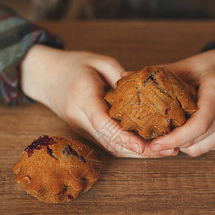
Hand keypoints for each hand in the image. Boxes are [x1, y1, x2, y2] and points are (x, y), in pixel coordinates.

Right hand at [20, 45, 163, 157]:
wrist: (45, 75)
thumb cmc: (73, 64)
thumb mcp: (99, 61)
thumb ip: (121, 76)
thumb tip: (144, 92)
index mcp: (82, 96)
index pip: (101, 122)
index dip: (122, 136)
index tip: (142, 146)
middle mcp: (79, 117)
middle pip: (110, 141)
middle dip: (140, 150)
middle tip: (170, 149)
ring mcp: (80, 127)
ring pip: (110, 147)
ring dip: (138, 153)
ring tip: (166, 150)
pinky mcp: (85, 131)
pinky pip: (108, 143)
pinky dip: (128, 147)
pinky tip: (149, 146)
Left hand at [149, 46, 214, 156]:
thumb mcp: (191, 64)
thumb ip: (160, 73)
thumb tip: (125, 75)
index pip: (196, 125)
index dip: (174, 139)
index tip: (154, 144)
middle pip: (195, 141)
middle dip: (172, 142)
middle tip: (154, 136)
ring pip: (200, 148)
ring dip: (183, 143)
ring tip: (172, 130)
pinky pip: (209, 147)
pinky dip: (195, 142)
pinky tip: (189, 129)